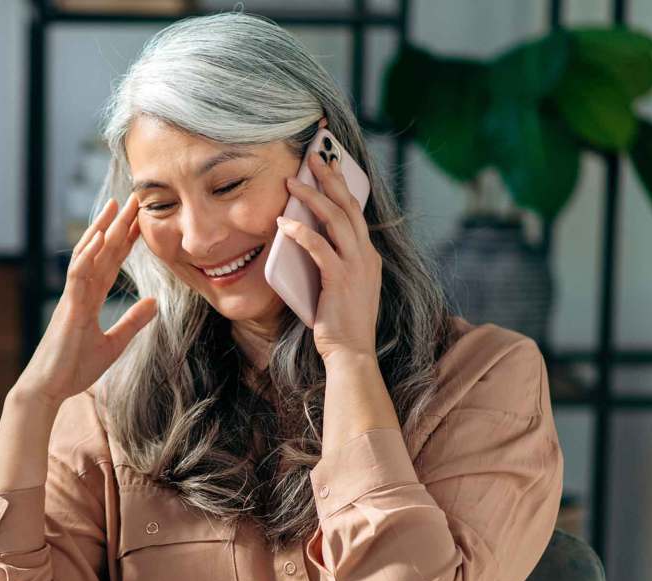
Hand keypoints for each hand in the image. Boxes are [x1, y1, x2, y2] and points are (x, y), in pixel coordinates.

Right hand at [14, 194, 156, 405]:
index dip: (126, 242)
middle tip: (134, 199)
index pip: (111, 263)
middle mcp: (80, 293)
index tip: (141, 222)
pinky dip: (87, 256)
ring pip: (87, 256)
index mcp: (90, 299)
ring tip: (115, 207)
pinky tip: (98, 239)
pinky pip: (77, 276)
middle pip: (101, 252)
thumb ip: (132, 322)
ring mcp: (72, 298)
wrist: (49, 388)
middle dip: (118, 226)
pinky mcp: (67, 309)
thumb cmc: (74, 368)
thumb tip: (155, 302)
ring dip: (101, 230)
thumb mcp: (113, 344)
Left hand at [277, 147, 380, 360]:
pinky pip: (319, 247)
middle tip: (313, 156)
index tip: (330, 164)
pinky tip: (283, 224)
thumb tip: (308, 239)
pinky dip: (301, 232)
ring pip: (336, 219)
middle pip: (348, 205)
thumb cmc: (340, 322)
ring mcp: (355, 266)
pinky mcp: (340, 279)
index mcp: (367, 255)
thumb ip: (332, 261)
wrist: (351, 353)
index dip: (342, 185)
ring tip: (290, 183)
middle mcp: (366, 255)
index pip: (355, 211)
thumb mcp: (340, 285)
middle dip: (330, 178)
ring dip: (311, 198)